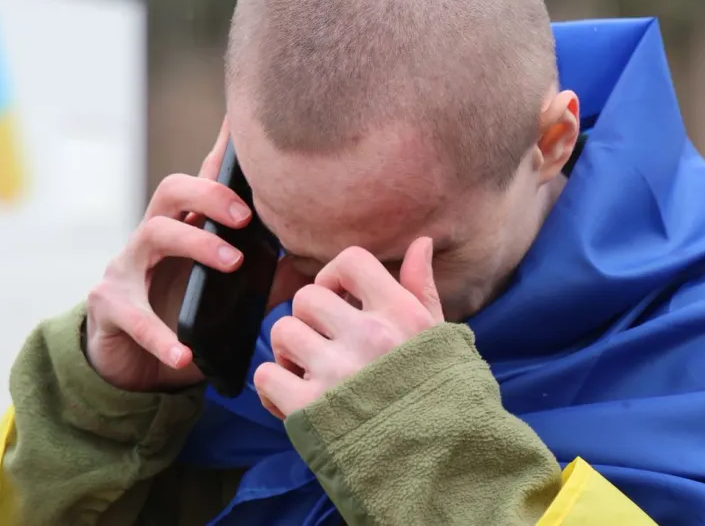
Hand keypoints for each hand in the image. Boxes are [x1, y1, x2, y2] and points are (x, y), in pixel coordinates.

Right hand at [85, 120, 307, 391]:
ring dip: (196, 244)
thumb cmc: (184, 319)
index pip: (204, 182)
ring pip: (154, 234)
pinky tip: (184, 354)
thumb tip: (314, 258)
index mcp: (186, 228)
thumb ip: (267, 276)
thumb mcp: (231, 298)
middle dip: (211, 194)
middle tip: (247, 215)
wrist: (131, 369)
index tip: (242, 123)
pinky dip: (161, 335)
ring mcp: (127, 267)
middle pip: (173, 190)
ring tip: (231, 264)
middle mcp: (153, 236)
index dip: (221, 153)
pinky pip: (134, 315)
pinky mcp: (109, 305)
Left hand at [254, 237, 442, 418]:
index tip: (340, 297)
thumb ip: (422, 289)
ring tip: (310, 369)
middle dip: (309, 318)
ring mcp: (336, 373)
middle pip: (306, 297)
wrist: (436, 462)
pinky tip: (297, 396)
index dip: (335, 275)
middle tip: (324, 342)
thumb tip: (419, 243)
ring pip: (282, 331)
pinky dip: (274, 386)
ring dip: (289, 351)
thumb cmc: (437, 393)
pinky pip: (266, 374)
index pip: (350, 260)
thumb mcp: (439, 337)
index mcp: (399, 314)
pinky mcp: (309, 409)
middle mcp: (368, 337)